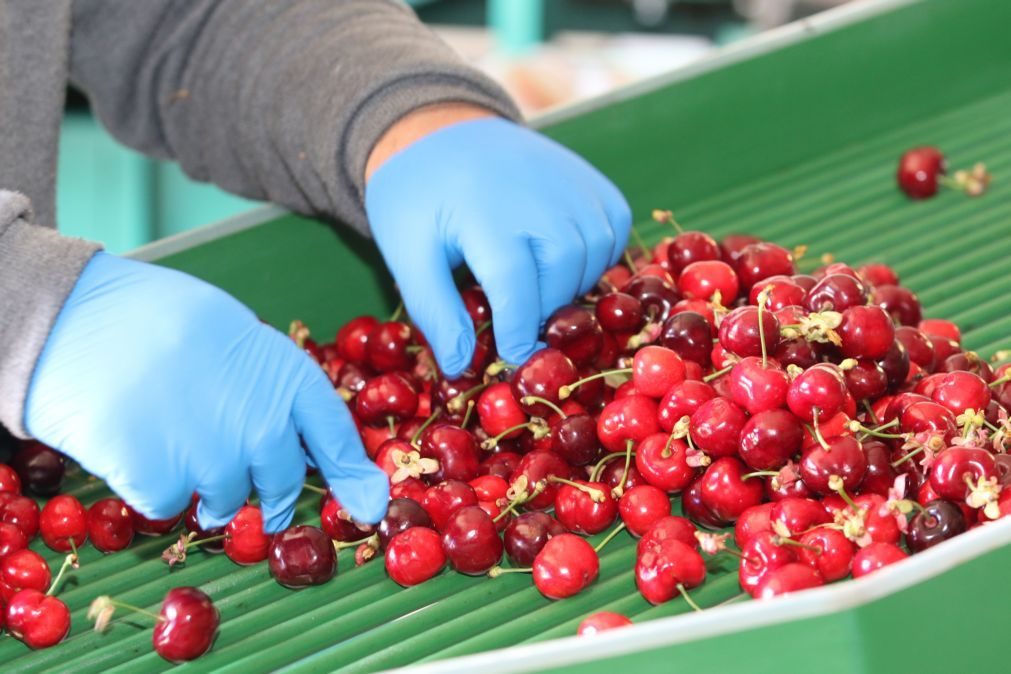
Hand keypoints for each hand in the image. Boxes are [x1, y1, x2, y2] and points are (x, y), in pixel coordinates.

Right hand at [25, 253, 388, 530]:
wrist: (75, 317)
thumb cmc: (155, 318)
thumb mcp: (233, 334)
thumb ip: (268, 386)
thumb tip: (295, 440)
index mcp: (287, 378)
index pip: (336, 438)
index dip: (352, 476)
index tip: (368, 503)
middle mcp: (264, 425)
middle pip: (283, 483)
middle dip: (268, 490)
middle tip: (242, 476)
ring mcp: (216, 458)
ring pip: (227, 500)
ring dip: (205, 484)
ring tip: (171, 437)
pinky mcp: (166, 484)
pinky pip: (172, 505)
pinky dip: (155, 486)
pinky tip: (137, 444)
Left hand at [365, 108, 630, 376]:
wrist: (439, 129)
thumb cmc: (417, 197)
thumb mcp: (406, 255)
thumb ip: (436, 312)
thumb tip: (461, 367)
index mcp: (488, 213)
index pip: (517, 292)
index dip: (517, 335)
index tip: (512, 362)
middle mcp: (541, 194)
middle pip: (561, 279)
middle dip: (541, 313)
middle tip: (515, 321)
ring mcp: (573, 182)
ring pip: (595, 260)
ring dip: (569, 287)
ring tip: (534, 289)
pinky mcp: (593, 179)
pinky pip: (614, 232)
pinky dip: (597, 257)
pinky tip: (561, 261)